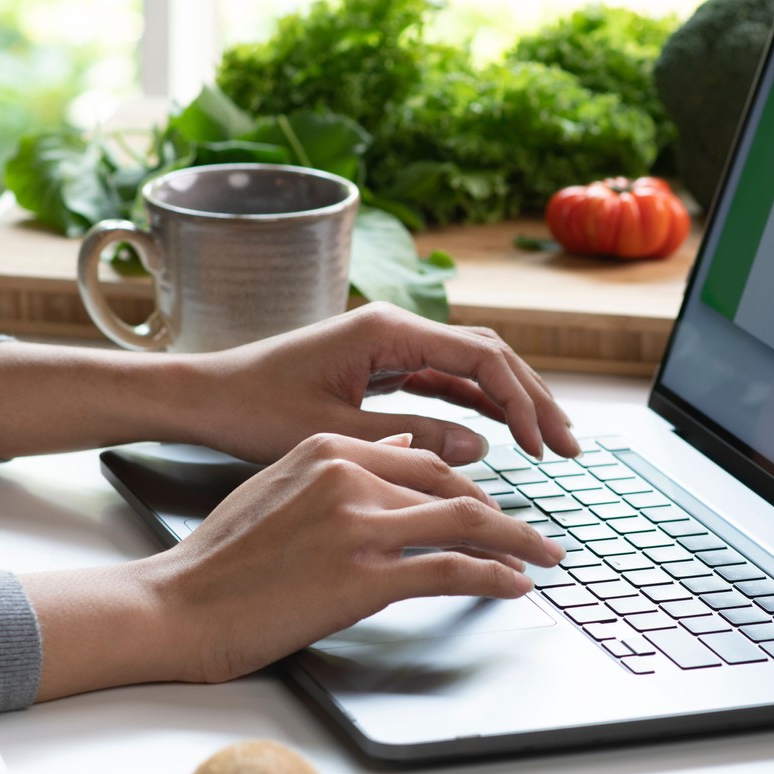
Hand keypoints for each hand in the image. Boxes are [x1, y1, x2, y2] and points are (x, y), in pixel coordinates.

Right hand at [22, 433, 563, 695]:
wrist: (178, 605)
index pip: (421, 459)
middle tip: (537, 539)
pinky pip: (450, 569)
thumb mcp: (277, 488)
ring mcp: (359, 524)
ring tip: (544, 561)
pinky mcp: (364, 575)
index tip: (492, 511)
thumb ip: (337, 470)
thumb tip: (400, 451)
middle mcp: (349, 474)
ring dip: (516, 543)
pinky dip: (492, 576)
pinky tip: (514, 586)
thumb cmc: (219, 561)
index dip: (467, 486)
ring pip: (465, 521)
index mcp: (328, 448)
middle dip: (504, 514)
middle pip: (453, 486)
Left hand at [176, 303, 581, 464]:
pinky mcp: (379, 365)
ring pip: (471, 366)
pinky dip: (477, 405)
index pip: (480, 358)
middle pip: (488, 355)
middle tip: (567, 446)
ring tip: (547, 443)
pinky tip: (500, 433)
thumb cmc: (254, 410)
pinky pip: (444, 380)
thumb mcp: (337, 436)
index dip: (523, 401)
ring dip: (511, 402)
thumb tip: (482, 445)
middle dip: (532, 399)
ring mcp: (388, 345)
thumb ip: (413, 439)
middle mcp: (393, 328)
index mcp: (386, 331)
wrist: (205, 396)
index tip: (546, 444)